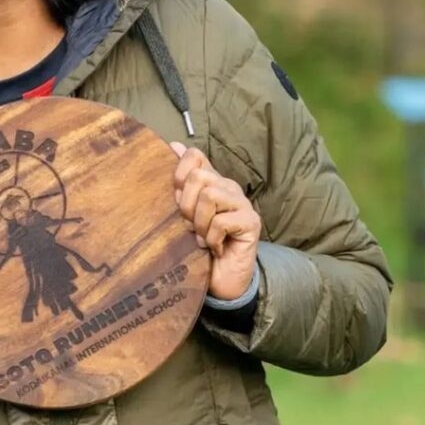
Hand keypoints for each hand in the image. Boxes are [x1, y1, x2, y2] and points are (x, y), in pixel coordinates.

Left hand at [171, 143, 260, 300]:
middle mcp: (228, 187)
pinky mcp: (251, 222)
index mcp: (210, 181)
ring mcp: (242, 203)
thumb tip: (173, 145)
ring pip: (210, 196)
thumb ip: (180, 183)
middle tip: (190, 226)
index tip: (175, 195)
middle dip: (186, 205)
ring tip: (203, 238)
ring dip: (200, 223)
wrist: (220, 280)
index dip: (179, 172)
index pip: (194, 155)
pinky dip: (212, 239)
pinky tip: (215, 248)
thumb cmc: (198, 246)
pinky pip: (221, 221)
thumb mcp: (182, 215)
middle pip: (198, 177)